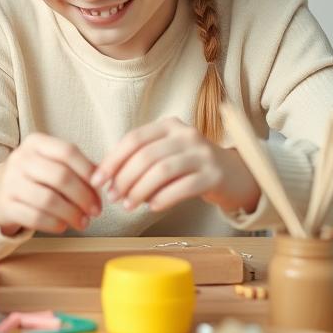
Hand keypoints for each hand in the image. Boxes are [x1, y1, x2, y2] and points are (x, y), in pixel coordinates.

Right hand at [0, 133, 100, 235]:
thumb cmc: (33, 176)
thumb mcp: (49, 161)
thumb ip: (76, 167)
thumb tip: (103, 181)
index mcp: (35, 143)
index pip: (68, 151)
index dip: (88, 170)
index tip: (101, 187)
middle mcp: (21, 159)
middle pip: (61, 177)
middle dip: (84, 197)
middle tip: (96, 211)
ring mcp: (11, 182)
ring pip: (49, 200)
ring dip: (72, 214)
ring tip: (83, 222)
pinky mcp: (6, 205)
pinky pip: (36, 217)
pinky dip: (54, 224)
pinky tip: (63, 226)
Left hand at [92, 117, 259, 214]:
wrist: (235, 175)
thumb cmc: (190, 167)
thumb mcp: (166, 154)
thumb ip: (140, 159)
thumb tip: (106, 178)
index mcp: (169, 125)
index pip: (133, 139)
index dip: (112, 160)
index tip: (97, 180)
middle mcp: (186, 135)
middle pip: (146, 156)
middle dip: (124, 179)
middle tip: (114, 198)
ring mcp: (202, 154)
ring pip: (162, 171)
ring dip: (140, 191)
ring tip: (128, 206)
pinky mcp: (214, 175)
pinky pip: (182, 187)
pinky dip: (163, 198)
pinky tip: (152, 207)